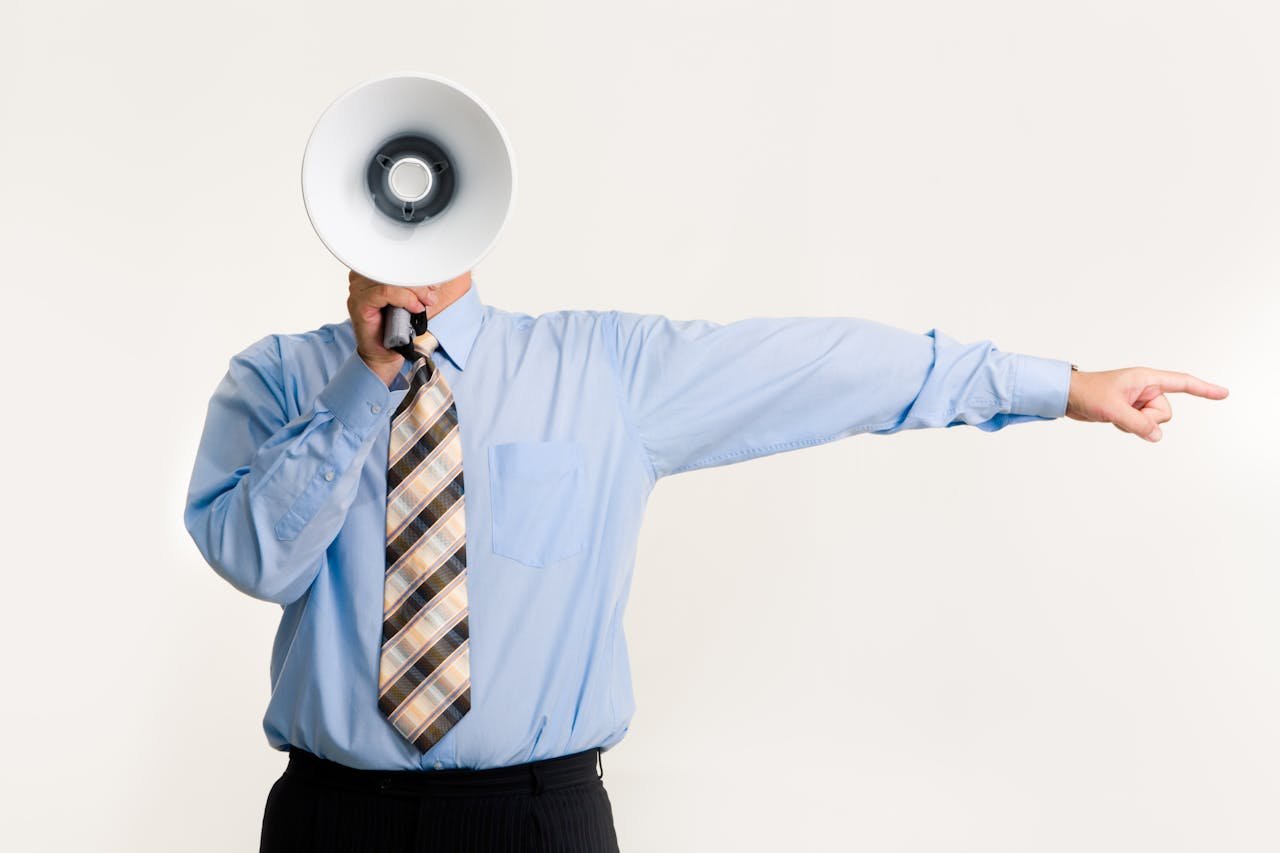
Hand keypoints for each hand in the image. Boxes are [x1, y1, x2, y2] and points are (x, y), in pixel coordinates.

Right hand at [347, 270, 439, 386]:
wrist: (383, 354)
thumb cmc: (393, 329)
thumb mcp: (408, 302)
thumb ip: (414, 288)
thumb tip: (432, 279)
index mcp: (371, 274)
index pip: (394, 260)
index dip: (415, 268)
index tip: (433, 280)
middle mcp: (361, 280)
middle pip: (391, 267)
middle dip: (417, 279)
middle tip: (432, 292)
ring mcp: (358, 292)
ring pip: (390, 278)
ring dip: (414, 290)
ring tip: (426, 302)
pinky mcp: (359, 304)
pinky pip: (384, 292)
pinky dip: (404, 298)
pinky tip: (415, 307)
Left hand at [1066, 367, 1228, 441]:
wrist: (1068, 396)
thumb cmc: (1088, 393)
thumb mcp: (1113, 410)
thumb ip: (1138, 423)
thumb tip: (1157, 436)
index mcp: (1146, 378)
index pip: (1182, 383)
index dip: (1204, 389)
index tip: (1224, 394)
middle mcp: (1146, 388)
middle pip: (1165, 413)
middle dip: (1147, 419)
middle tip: (1123, 411)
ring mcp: (1139, 400)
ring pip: (1154, 422)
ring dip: (1136, 424)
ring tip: (1115, 414)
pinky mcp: (1131, 410)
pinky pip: (1142, 425)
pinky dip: (1130, 427)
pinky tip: (1113, 418)